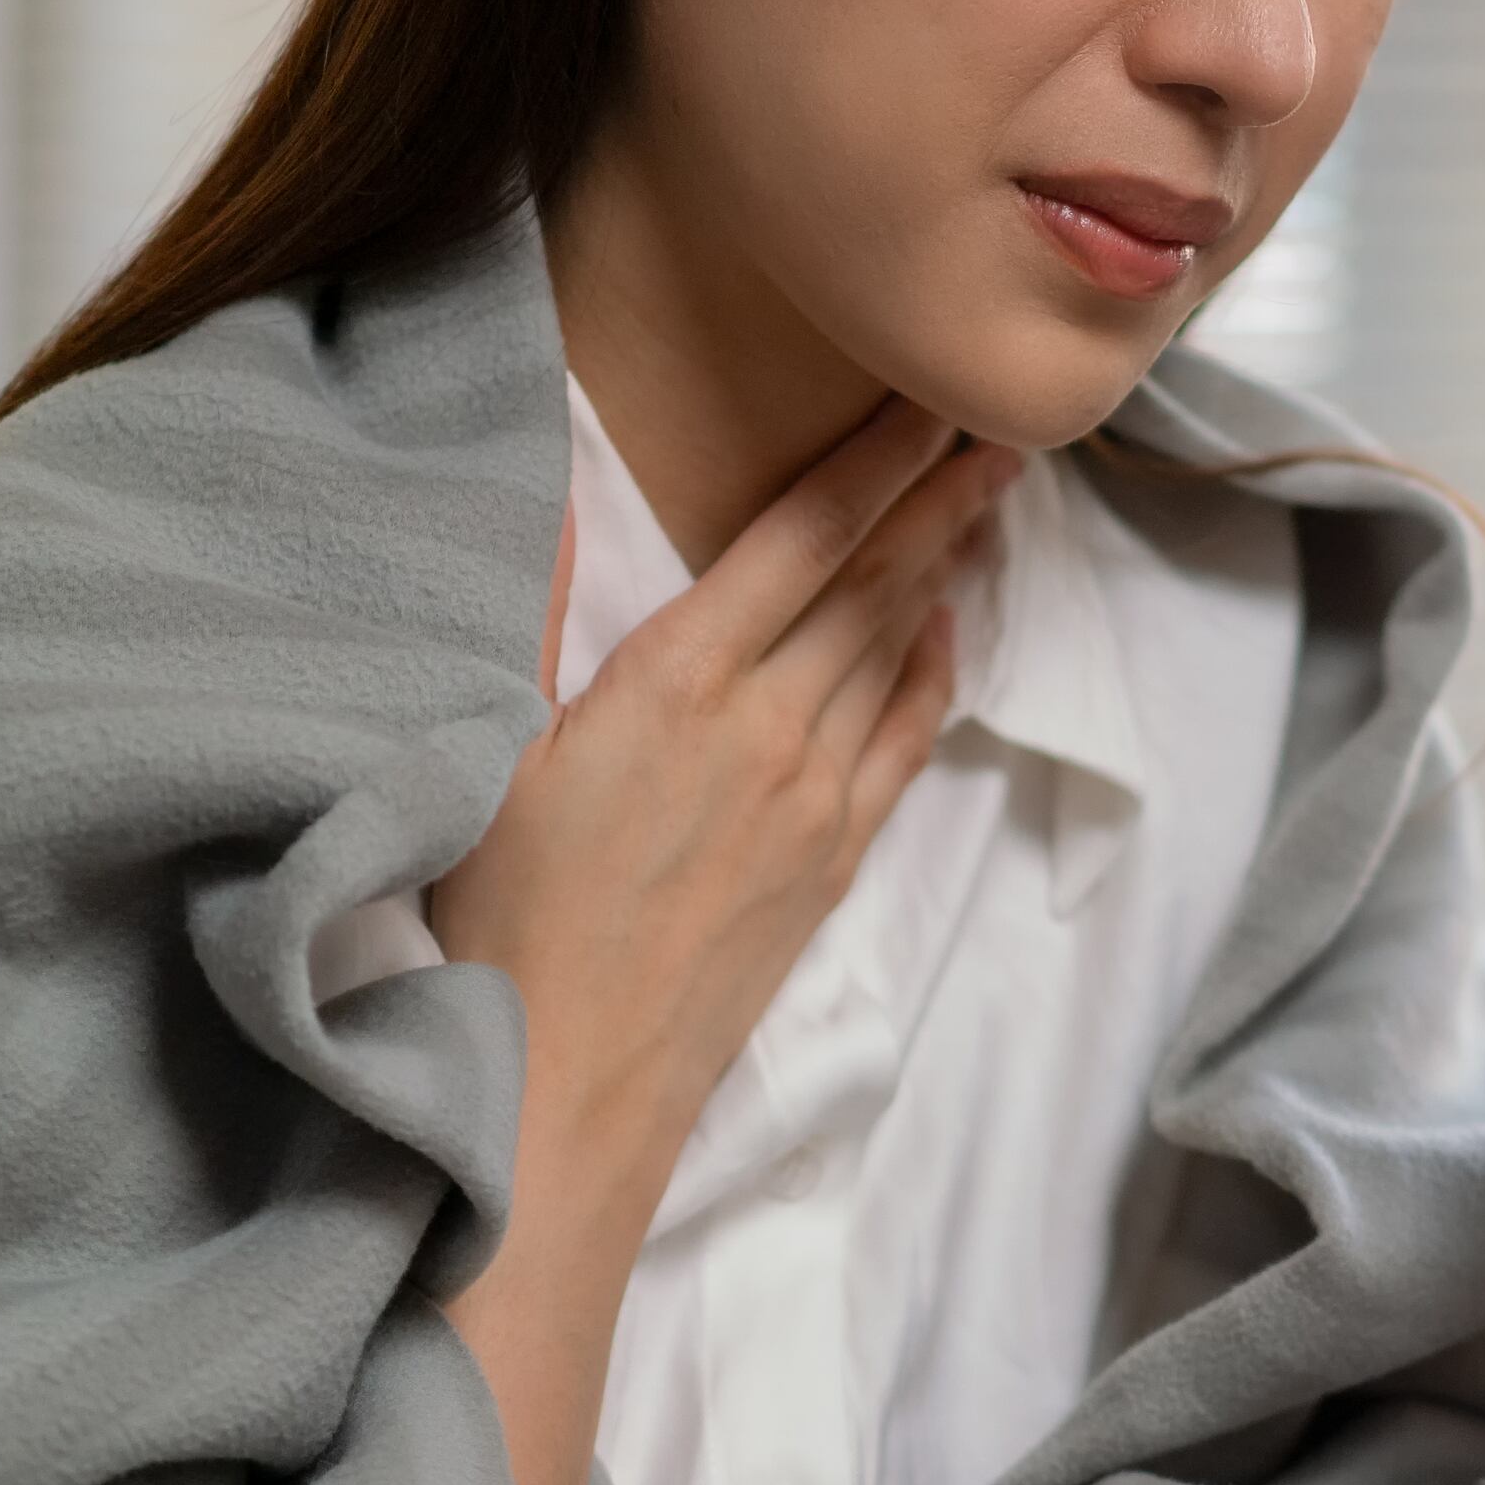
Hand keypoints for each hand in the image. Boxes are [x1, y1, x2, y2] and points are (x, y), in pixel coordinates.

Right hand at [431, 398, 1017, 1484]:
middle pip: (873, 580)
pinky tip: (951, 629)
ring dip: (945, 567)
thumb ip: (524, 612)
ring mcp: (810, 802)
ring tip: (989, 494)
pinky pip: (903, 744)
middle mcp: (765, 727)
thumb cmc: (493, 919)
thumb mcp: (484, 746)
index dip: (870, 458)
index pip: (798, 537)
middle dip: (937, 492)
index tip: (925, 395)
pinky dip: (933, 672)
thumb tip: (540, 495)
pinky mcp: (828, 868)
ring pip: (896, 652)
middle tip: (999, 418)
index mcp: (674, 680)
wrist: (559, 1088)